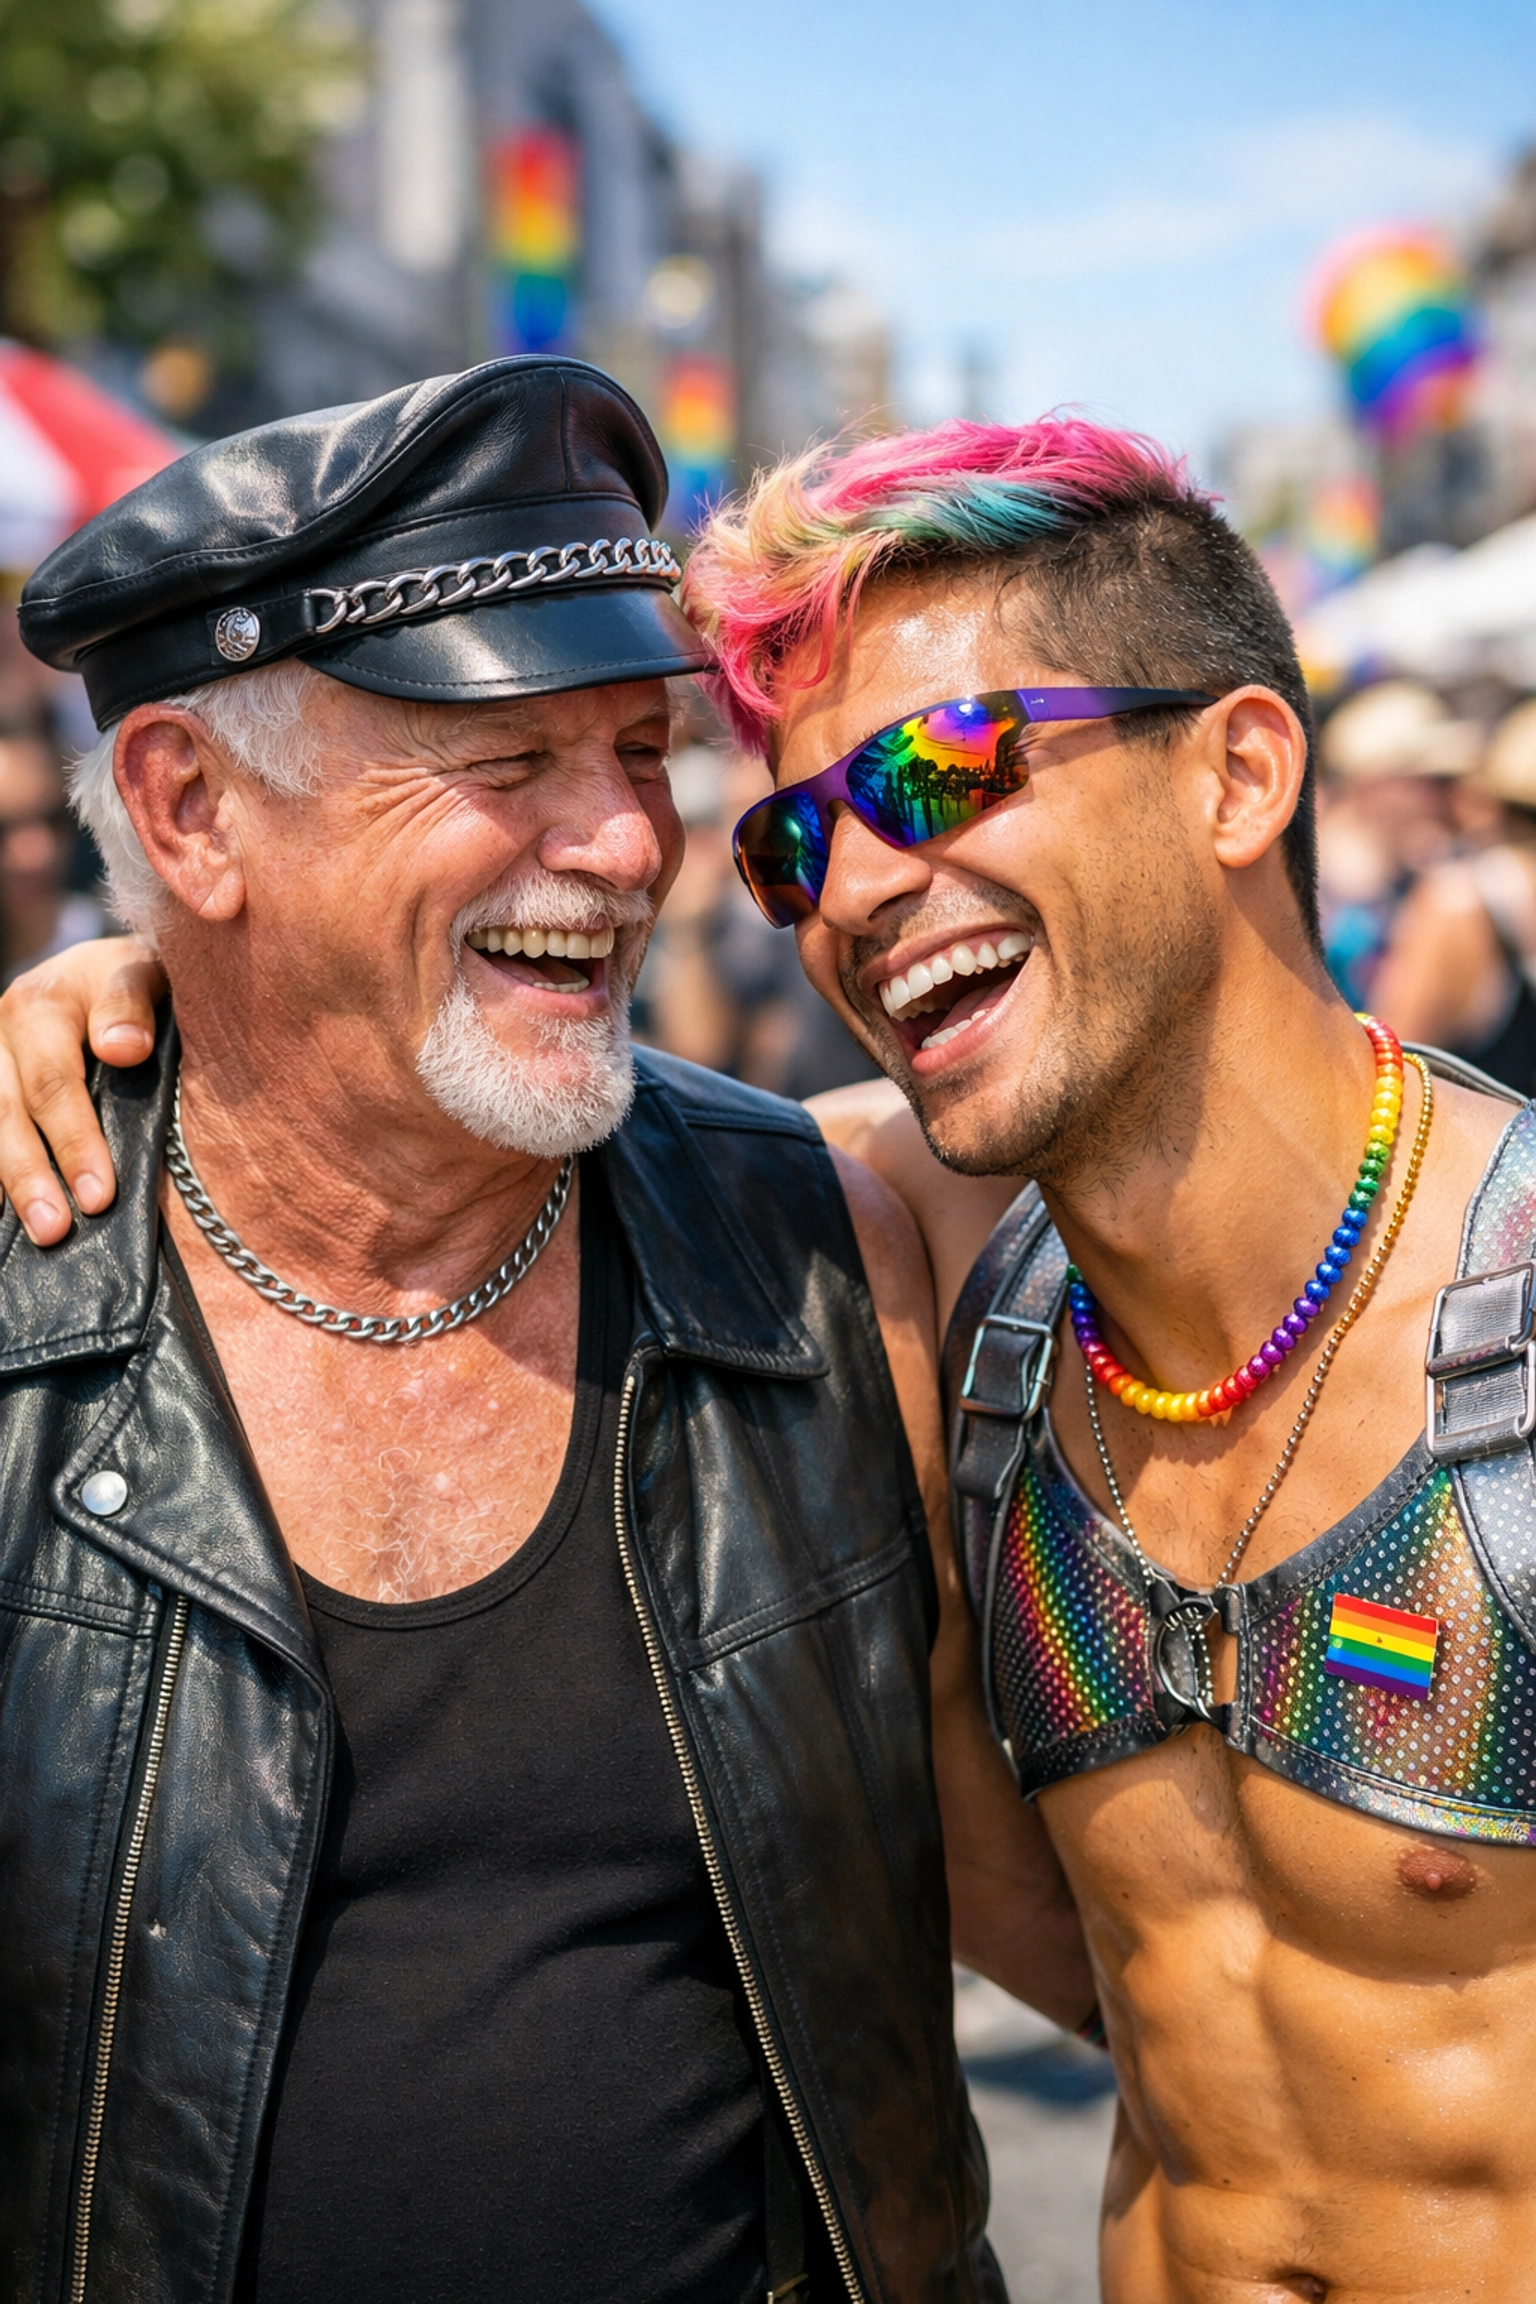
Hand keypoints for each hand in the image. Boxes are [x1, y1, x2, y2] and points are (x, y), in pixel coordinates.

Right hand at [0, 937, 165, 1241]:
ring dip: (13, 1182)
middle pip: (9, 1111)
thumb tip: (124, 1049)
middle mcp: (2, 1032)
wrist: (99, 971)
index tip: (100, 1194)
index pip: (53, 1083)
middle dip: (34, 1175)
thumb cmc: (132, 981)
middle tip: (59, 1228)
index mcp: (39, 1005)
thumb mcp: (141, 973)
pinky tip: (11, 1210)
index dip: (74, 1142)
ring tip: (44, 1232)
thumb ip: (130, 1001)